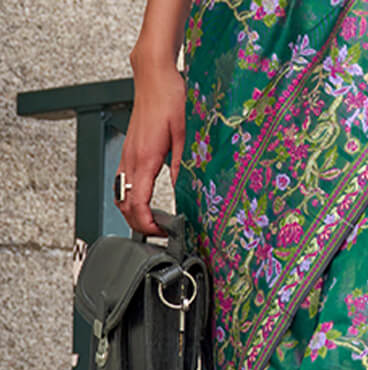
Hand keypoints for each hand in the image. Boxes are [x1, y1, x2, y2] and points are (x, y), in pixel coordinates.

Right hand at [115, 50, 185, 235]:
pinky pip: (122, 182)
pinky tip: (143, 202)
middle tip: (160, 232)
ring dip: (132, 213)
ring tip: (152, 222)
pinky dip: (129, 199)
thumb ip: (181, 165)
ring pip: (120, 195)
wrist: (154, 76)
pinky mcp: (127, 151)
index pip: (138, 203)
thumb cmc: (169, 98)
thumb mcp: (184, 134)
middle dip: (139, 224)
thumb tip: (183, 190)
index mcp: (145, 158)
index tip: (162, 232)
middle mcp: (131, 159)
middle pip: (125, 205)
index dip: (147, 223)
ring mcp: (127, 155)